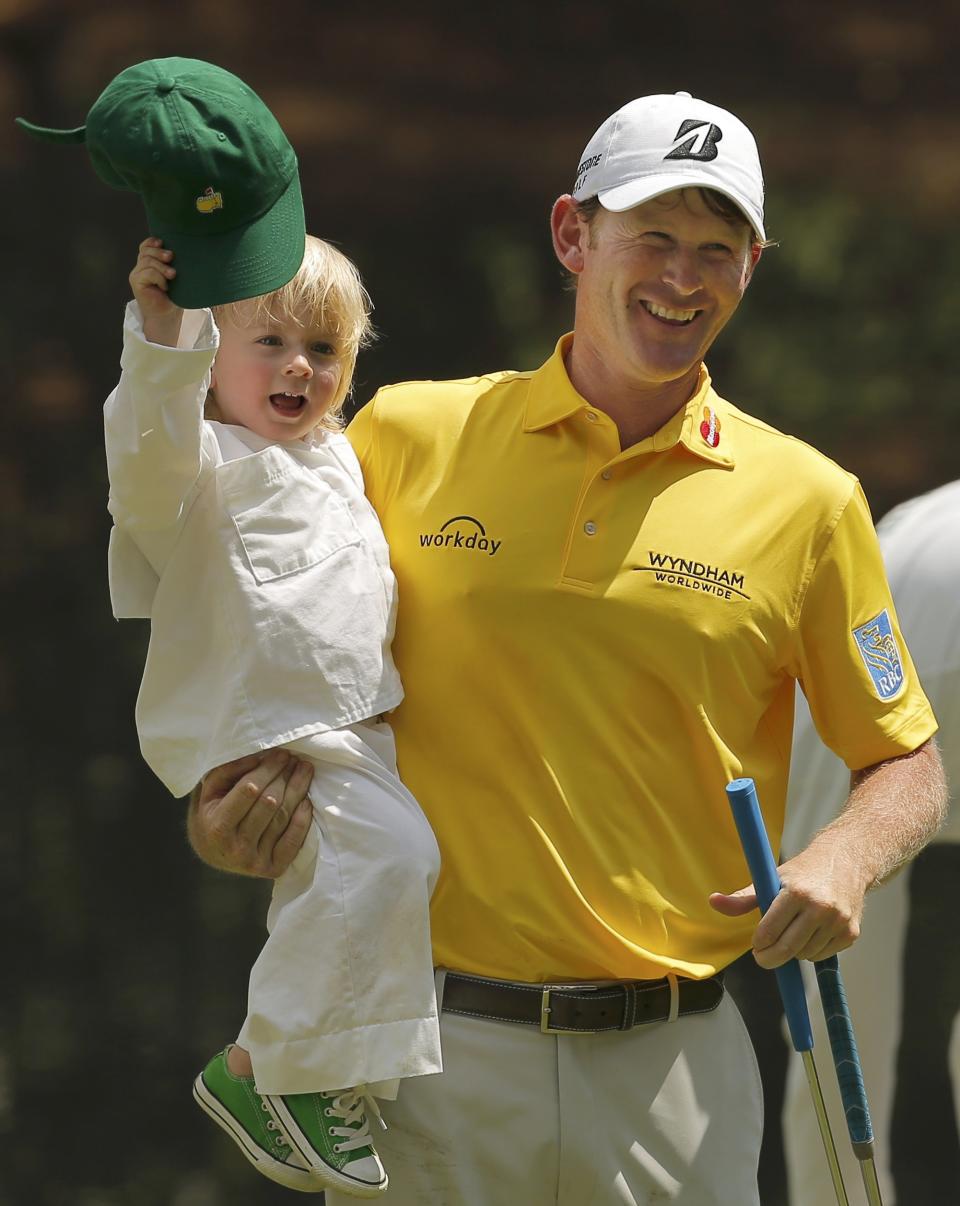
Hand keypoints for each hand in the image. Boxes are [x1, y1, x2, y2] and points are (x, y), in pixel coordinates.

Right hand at [129, 236, 181, 345]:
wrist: (168, 316)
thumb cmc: (175, 297)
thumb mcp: (175, 277)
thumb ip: (173, 264)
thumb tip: (185, 250)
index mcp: (149, 264)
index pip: (145, 246)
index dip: (152, 242)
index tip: (163, 242)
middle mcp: (141, 267)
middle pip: (146, 251)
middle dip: (159, 252)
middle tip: (171, 257)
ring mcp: (137, 274)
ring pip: (147, 261)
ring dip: (162, 267)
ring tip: (172, 275)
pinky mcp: (136, 282)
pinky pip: (148, 273)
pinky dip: (159, 277)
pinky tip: (165, 287)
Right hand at [187, 748, 313, 877]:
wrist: (213, 854)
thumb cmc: (212, 815)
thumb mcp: (209, 791)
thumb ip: (228, 771)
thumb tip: (259, 756)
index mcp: (217, 827)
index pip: (249, 791)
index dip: (267, 770)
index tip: (280, 754)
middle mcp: (236, 847)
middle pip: (269, 803)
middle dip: (284, 776)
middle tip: (294, 759)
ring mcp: (255, 861)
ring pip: (283, 818)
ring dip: (298, 790)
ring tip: (305, 770)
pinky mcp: (273, 869)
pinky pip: (294, 841)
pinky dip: (303, 819)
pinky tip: (307, 800)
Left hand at [708, 844, 865, 968]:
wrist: (846, 861)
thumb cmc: (803, 872)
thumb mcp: (772, 877)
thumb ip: (744, 897)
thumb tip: (714, 902)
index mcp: (796, 892)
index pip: (769, 931)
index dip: (758, 943)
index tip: (755, 944)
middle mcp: (819, 907)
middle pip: (787, 949)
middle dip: (769, 958)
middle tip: (762, 957)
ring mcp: (837, 922)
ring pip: (804, 955)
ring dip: (792, 952)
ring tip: (791, 934)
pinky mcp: (851, 933)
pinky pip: (822, 955)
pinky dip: (811, 951)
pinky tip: (810, 934)